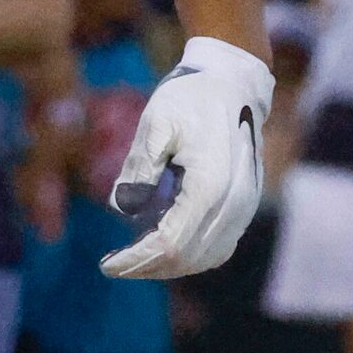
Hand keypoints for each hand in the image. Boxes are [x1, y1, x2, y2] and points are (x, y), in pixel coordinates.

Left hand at [101, 37, 272, 278]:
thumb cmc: (189, 101)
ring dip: (169, 266)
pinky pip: (220, 244)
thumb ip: (139, 167)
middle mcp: (234, 204)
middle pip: (188, 257)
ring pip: (208, 257)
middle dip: (148, 268)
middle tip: (113, 266)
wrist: (232, 84)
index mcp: (210, 187)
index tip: (106, 265)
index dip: (137, 259)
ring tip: (133, 261)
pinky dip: (190, 256)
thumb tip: (122, 208)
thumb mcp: (155, 125)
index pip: (170, 242)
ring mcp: (245, 206)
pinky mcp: (246, 204)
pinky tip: (162, 250)